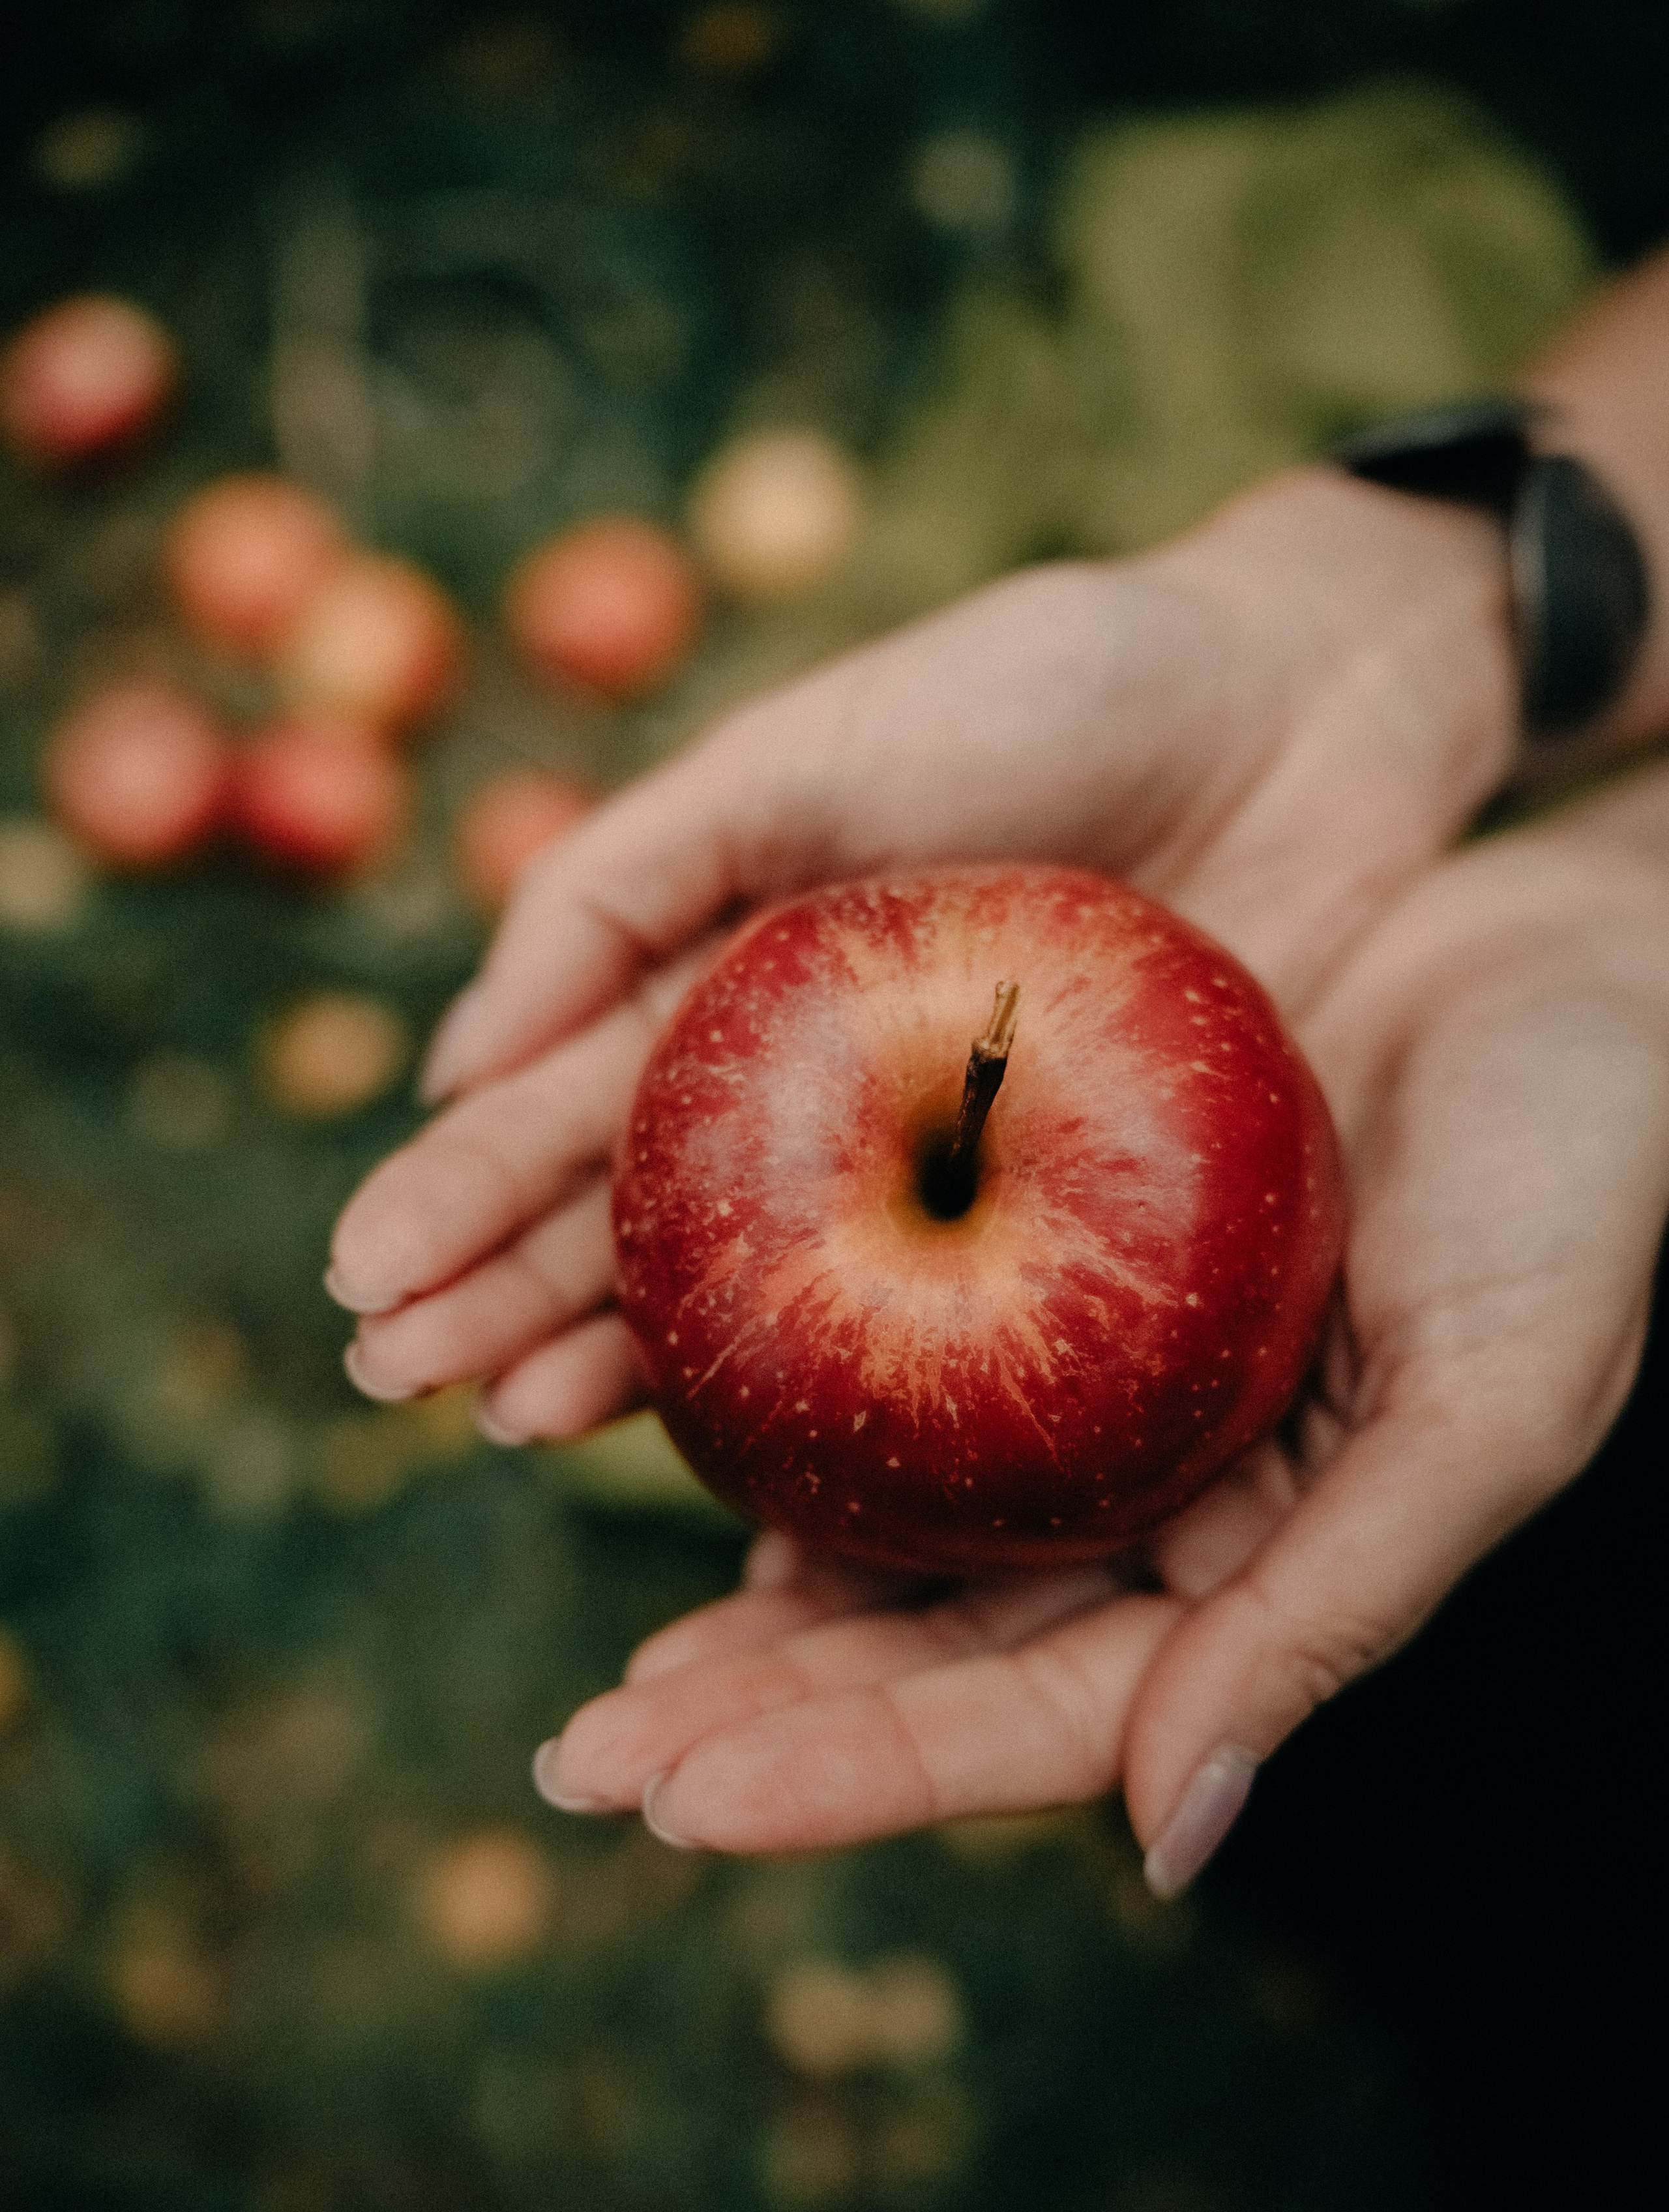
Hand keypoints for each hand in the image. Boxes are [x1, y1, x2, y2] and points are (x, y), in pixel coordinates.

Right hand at [327, 469, 1514, 1440]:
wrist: (1303, 706)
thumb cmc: (1051, 690)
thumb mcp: (806, 749)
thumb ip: (625, 879)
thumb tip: (457, 1059)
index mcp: (738, 990)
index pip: (568, 1110)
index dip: (459, 1197)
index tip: (361, 1285)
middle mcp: (816, 1104)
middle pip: (639, 1223)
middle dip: (504, 1302)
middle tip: (398, 1384)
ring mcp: (936, 1181)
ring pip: (759, 1297)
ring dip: (627, 1365)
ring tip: (519, 1427)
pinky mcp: (1063, 1231)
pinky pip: (933, 1340)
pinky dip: (836, 1404)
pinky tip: (741, 1471)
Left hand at [534, 769, 1668, 1879]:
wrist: (1581, 948)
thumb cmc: (1582, 1165)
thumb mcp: (1492, 1397)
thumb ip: (1332, 1609)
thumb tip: (1169, 1845)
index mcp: (1254, 1566)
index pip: (1033, 1715)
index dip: (860, 1768)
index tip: (683, 1808)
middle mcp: (1156, 1495)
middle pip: (928, 1641)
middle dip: (756, 1715)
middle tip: (579, 1763)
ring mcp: (1096, 1379)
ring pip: (889, 1515)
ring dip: (738, 1589)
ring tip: (595, 1655)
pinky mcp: (1049, 1238)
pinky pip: (891, 1333)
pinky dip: (780, 1386)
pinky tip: (650, 1422)